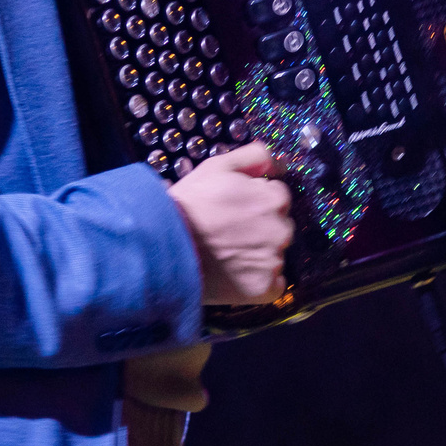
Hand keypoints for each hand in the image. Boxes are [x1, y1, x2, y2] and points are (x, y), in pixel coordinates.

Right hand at [169, 141, 292, 306]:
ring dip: (260, 254)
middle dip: (262, 228)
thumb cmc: (188, 204)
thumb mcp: (216, 166)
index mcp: (273, 199)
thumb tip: (279, 163)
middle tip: (230, 232)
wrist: (164, 246)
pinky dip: (260, 281)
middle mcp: (280, 230)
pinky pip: (274, 285)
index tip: (235, 209)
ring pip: (276, 255)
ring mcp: (273, 261)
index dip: (256, 201)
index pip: (278, 197)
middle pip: (281, 226)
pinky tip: (236, 274)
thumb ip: (254, 156)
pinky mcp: (263, 289)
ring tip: (228, 254)